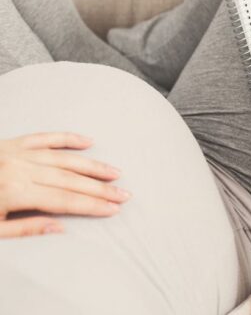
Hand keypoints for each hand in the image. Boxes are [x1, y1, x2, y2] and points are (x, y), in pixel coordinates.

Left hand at [0, 132, 129, 237]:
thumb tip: (59, 228)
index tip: (113, 209)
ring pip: (63, 158)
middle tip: (123, 194)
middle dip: (100, 188)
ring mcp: (16, 153)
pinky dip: (67, 138)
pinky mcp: (11, 143)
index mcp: (13, 192)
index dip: (91, 205)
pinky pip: (44, 137)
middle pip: (69, 180)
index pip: (63, 200)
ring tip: (114, 173)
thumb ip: (23, 230)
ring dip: (92, 166)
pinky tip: (87, 142)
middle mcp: (18, 169)